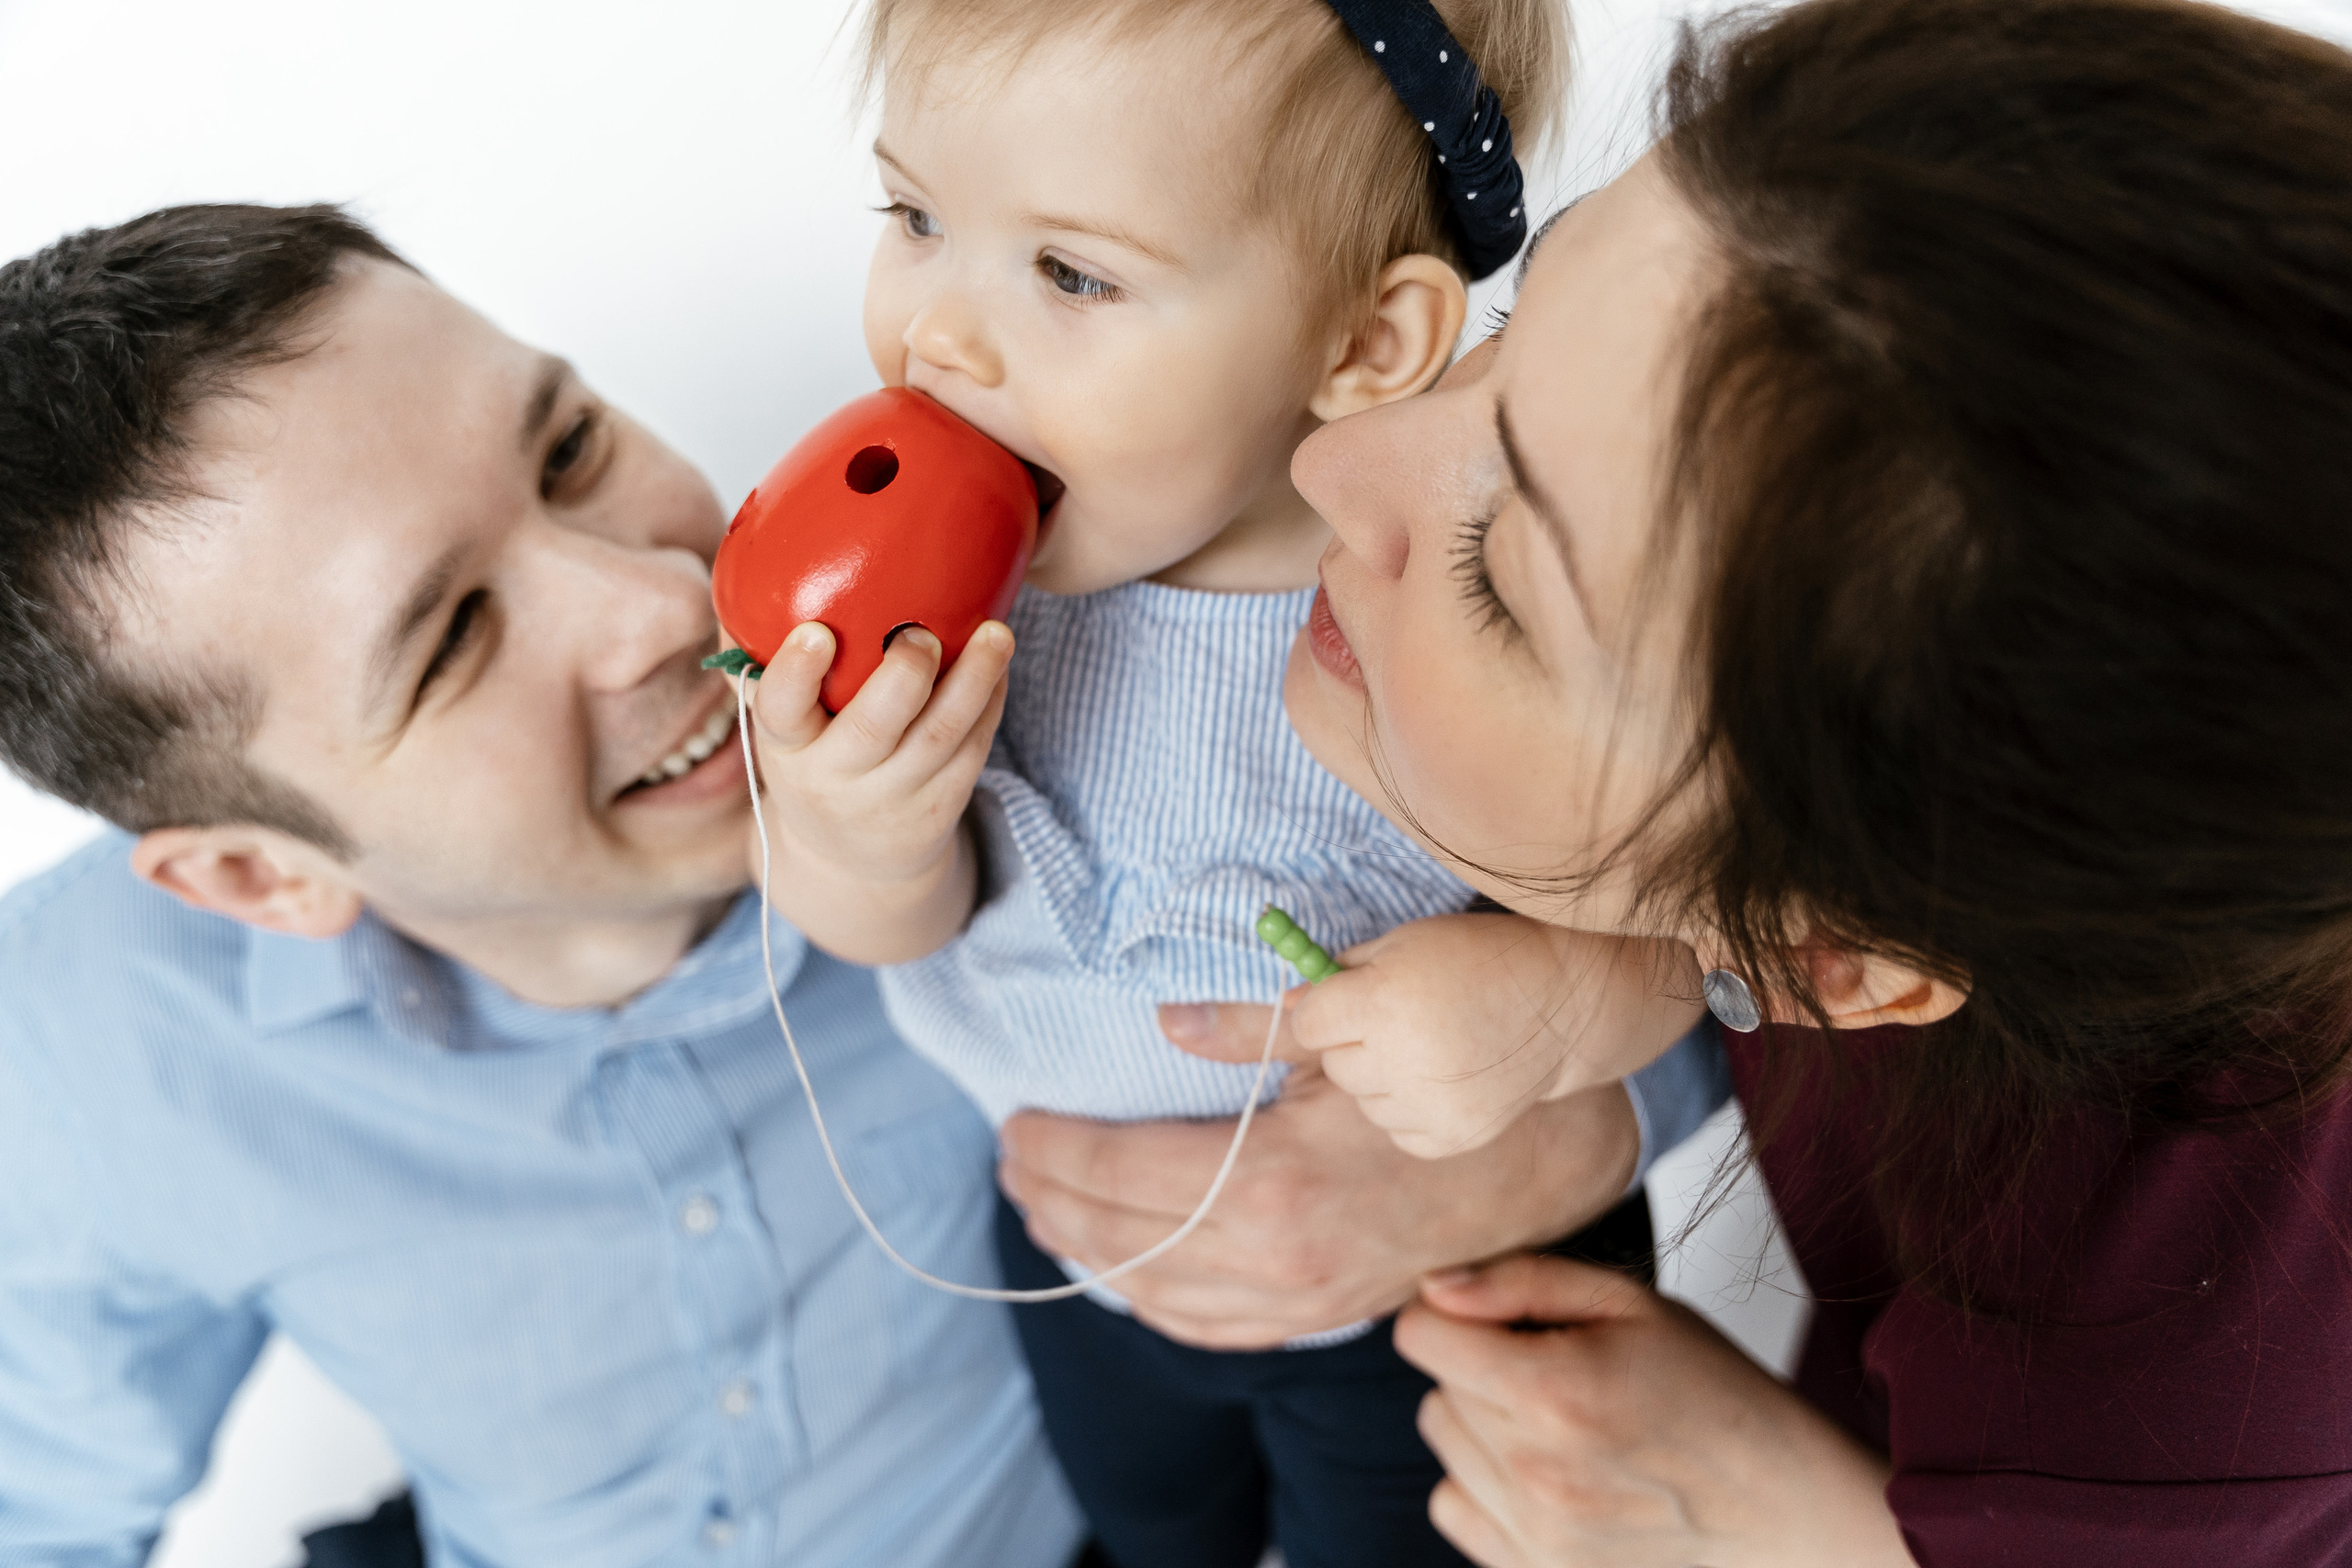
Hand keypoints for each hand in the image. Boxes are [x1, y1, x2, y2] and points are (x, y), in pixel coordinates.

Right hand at [750, 619, 1010, 882]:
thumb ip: (777, 667)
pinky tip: (999, 663)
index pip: (779, 710)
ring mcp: (894, 797)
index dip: (796, 672)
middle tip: (921, 633)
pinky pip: (974, 749)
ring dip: (973, 680)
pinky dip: (991, 702)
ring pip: (939, 737)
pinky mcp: (942, 806)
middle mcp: (836, 778)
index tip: (816, 632)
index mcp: (787, 747)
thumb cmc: (815, 762)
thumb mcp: (783, 732)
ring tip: (996, 634)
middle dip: (904, 675)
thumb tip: (762, 570)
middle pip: (873, 728)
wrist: (851, 862)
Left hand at [997, 1006, 1639, 1347]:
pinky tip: (1121, 1275)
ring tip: (1039, 1212)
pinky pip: (1211, 1328)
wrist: (1541, 1163)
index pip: (1119, 1172)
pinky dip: (1152, 1304)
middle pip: (1121, 1236)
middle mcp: (1274, 1258)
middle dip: (1049, 1197)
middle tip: (1009, 1161)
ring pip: (1155, 1293)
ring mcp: (1298, 1301)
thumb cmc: (1440, 1086)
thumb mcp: (1346, 1042)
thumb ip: (1248, 1030)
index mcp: (1271, 1183)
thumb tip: (1162, 1022)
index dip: (1053, 1149)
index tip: (1012, 1123)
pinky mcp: (1318, 1318)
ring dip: (1085, 1253)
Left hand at [1279, 916, 1706, 1157]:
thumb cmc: (1472, 960)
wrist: (1563, 1003)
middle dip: (1349, 1042)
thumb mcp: (1393, 948)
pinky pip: (1392, 1128)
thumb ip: (1319, 984)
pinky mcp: (1449, 1139)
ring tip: (1425, 1048)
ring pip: (1359, 1099)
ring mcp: (1429, 1107)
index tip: (1349, 997)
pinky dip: (1405, 1108)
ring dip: (1373, 1078)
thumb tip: (1221, 1015)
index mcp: (1385, 1002)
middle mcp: (1403, 1060)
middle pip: (1332, 1063)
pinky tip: (1443, 1078)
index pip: (1305, 1021)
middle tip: (1400, 1020)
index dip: (1324, 1007)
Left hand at [1395, 1255, 1913, 1567]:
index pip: (1418, 1335)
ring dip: (1481, 1423)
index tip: (1497, 1315)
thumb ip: (1520, 1280)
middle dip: (1478, 1364)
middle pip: (1433, 1388)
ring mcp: (1534, 1535)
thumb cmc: (1715, 1391)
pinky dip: (1483, 1482)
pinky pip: (1452, 1506)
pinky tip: (1544, 1468)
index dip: (1451, 1312)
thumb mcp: (1631, 1304)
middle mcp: (1533, 1471)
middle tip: (1556, 1367)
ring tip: (1559, 1419)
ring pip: (1442, 1446)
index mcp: (1553, 1391)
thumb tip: (1432, 1286)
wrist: (1783, 1504)